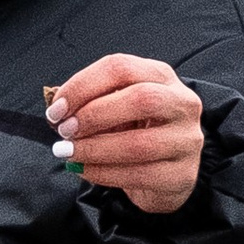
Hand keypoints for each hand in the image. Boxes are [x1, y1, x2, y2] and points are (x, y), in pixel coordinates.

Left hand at [43, 53, 203, 216]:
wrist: (166, 174)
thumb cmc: (136, 133)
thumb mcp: (115, 109)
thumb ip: (90, 104)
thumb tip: (58, 112)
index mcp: (161, 76)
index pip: (121, 68)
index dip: (83, 86)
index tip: (57, 108)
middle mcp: (181, 103)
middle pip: (140, 98)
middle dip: (94, 114)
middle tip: (65, 130)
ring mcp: (187, 139)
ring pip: (139, 144)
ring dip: (95, 148)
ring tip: (69, 152)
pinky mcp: (181, 174)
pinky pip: (139, 175)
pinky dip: (103, 173)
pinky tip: (83, 169)